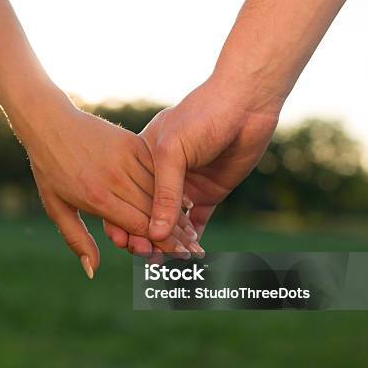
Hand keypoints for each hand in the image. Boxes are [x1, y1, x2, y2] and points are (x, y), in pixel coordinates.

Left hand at [13, 86, 196, 276]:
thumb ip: (77, 241)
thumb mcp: (56, 208)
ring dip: (179, 214)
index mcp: (98, 197)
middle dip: (178, 235)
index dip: (162, 244)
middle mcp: (116, 178)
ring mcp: (126, 158)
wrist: (48, 121)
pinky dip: (172, 187)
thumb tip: (93, 271)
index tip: (179, 258)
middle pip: (155, 211)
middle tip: (196, 252)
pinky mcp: (132, 143)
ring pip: (160, 191)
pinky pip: (157, 169)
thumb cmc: (49, 169)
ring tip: (194, 232)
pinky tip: (186, 202)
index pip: (139, 226)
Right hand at [103, 74, 280, 252]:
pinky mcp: (208, 195)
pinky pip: (196, 224)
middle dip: (144, 238)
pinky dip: (192, 241)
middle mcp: (162, 177)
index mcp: (143, 161)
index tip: (122, 243)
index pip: (127, 197)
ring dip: (166, 244)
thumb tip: (155, 235)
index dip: (122, 220)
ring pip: (170, 224)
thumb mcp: (173, 151)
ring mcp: (185, 188)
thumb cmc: (202, 116)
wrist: (245, 105)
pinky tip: (189, 258)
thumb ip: (164, 193)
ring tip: (164, 263)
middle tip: (146, 258)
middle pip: (146, 215)